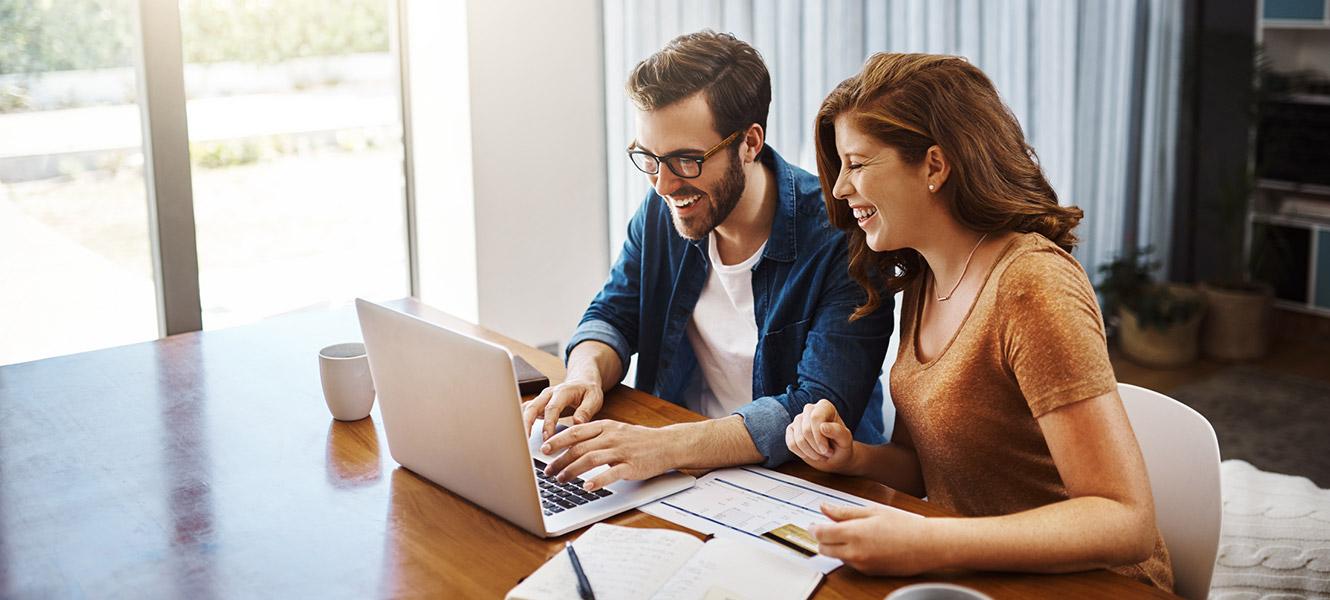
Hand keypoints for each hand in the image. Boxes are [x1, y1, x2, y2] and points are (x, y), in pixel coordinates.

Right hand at [521, 378, 604, 440]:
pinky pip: (527, 411)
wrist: (582, 381)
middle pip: (533, 407)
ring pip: (526, 409)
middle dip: (527, 424)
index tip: (547, 438)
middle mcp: (549, 394)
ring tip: (519, 441)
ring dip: (522, 424)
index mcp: (562, 391)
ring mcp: (542, 398)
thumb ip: (586, 411)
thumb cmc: (588, 391)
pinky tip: (520, 434)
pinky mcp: (539, 404)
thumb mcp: (594, 398)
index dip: (548, 423)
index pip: (551, 408)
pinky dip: (521, 422)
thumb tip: (577, 423)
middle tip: (525, 441)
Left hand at [539, 420, 676, 490]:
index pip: (576, 432)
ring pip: (591, 459)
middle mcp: (611, 437)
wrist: (667, 444)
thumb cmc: (639, 440)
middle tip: (548, 471)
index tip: (544, 449)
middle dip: (560, 460)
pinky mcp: (631, 466)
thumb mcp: (615, 431)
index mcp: (605, 426)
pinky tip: (587, 487)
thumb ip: (594, 435)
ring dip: (572, 470)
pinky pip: (611, 473)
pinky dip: (597, 480)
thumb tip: (569, 443)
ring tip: (561, 480)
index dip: (558, 440)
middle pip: (579, 447)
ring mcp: (621, 451)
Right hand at [785, 399, 856, 473]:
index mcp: (824, 406)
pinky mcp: (791, 430)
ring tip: (821, 455)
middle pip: (806, 429)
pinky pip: (791, 444)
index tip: (827, 450)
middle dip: (816, 446)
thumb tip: (822, 426)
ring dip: (810, 452)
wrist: (835, 456)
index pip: (815, 418)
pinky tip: (810, 454)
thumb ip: (838, 432)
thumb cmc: (841, 445)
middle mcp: (809, 409)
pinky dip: (801, 453)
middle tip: (827, 453)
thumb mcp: (845, 440)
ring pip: (798, 439)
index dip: (819, 437)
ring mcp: (798, 419)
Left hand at [810, 504, 936, 575]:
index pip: (820, 534)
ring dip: (836, 547)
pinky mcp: (869, 572)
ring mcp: (862, 565)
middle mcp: (855, 553)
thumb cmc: (904, 525)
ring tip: (852, 533)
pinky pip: (850, 563)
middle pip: (823, 549)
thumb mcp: (872, 511)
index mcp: (854, 534)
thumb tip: (824, 508)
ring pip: (836, 557)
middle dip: (823, 539)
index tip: (814, 524)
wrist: (927, 546)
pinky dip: (850, 554)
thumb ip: (844, 512)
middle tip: (829, 527)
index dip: (814, 528)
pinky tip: (864, 543)